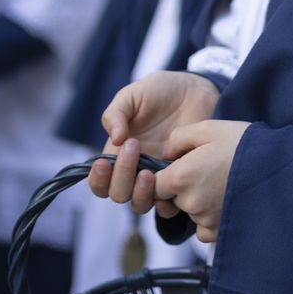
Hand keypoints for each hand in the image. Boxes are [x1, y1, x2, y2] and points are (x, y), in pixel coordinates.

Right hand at [88, 72, 219, 209]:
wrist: (194, 89)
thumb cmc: (160, 91)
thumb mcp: (132, 95)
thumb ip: (116, 113)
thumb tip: (115, 139)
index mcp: (118, 154)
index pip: (100, 182)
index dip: (98, 179)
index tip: (103, 163)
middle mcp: (135, 170)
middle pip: (118, 194)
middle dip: (121, 177)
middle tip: (134, 147)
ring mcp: (158, 177)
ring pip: (140, 204)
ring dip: (140, 193)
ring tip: (148, 172)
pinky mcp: (180, 179)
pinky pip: (170, 204)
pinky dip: (166, 203)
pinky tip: (170, 183)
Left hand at [154, 120, 251, 242]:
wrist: (279, 166)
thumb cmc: (244, 144)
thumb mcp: (208, 128)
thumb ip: (178, 138)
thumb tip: (166, 153)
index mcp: (180, 176)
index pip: (154, 183)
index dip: (167, 174)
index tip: (184, 166)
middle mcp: (189, 202)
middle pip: (172, 198)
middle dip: (184, 187)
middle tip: (208, 171)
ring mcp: (205, 220)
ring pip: (190, 212)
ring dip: (199, 201)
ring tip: (223, 183)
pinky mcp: (220, 232)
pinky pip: (204, 229)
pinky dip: (211, 218)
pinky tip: (227, 199)